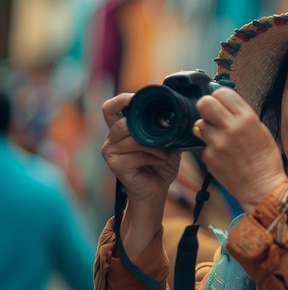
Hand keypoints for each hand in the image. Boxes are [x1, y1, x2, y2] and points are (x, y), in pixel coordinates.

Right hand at [102, 93, 180, 254]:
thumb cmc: (160, 166)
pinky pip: (136, 154)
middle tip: (163, 135)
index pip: (111, 108)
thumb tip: (174, 112)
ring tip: (164, 153)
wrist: (157, 191)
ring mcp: (110, 153)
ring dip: (154, 145)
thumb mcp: (165, 141)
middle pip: (123, 122)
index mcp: (120, 130)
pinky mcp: (116, 165)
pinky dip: (153, 156)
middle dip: (147, 128)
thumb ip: (163, 127)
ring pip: (132, 138)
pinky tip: (160, 161)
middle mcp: (111, 140)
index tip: (139, 99)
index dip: (122, 99)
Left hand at [194, 88, 287, 213]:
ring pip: (200, 124)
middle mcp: (231, 128)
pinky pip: (203, 145)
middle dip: (207, 107)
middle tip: (212, 116)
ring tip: (220, 139)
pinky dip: (210, 148)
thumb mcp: (260, 130)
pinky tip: (223, 155)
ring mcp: (218, 143)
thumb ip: (242, 115)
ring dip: (207, 129)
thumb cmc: (265, 161)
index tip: (220, 103)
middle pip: (205, 103)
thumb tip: (224, 103)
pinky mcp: (209, 157)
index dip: (219, 97)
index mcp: (247, 118)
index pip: (222, 92)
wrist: (262, 188)